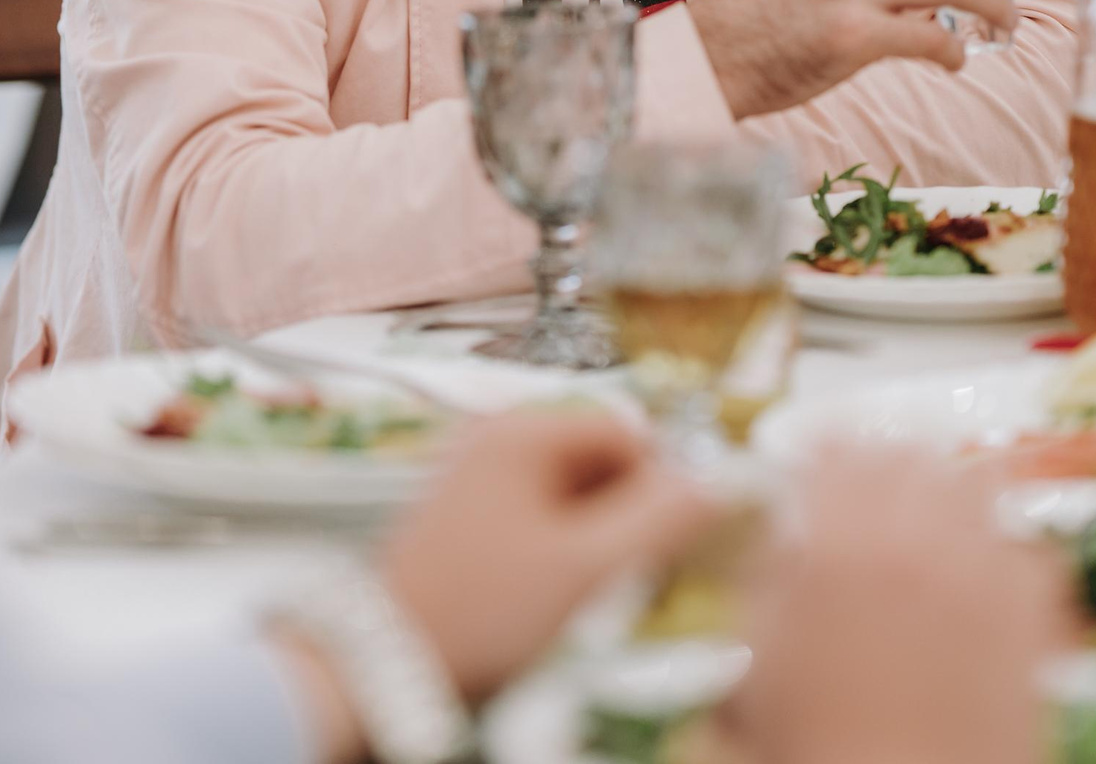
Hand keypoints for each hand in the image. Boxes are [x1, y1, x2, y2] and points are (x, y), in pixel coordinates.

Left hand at [379, 411, 716, 701]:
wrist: (378, 664)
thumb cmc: (481, 614)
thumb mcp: (587, 571)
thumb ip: (660, 520)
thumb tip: (717, 484)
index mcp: (522, 432)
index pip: (627, 432)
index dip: (658, 486)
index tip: (662, 548)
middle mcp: (491, 436)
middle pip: (596, 457)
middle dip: (624, 513)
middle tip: (625, 578)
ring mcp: (469, 473)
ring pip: (566, 489)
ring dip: (592, 535)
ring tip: (583, 594)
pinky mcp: (457, 511)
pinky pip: (531, 510)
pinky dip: (555, 545)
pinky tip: (548, 595)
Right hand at [725, 450, 1077, 763]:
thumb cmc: (822, 744)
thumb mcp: (758, 657)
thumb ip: (767, 583)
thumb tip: (783, 544)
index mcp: (839, 541)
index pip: (838, 452)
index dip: (826, 450)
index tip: (821, 458)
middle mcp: (917, 539)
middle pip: (911, 455)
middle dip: (889, 460)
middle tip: (877, 480)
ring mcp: (983, 571)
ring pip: (980, 483)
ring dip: (954, 489)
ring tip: (940, 511)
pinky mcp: (1034, 615)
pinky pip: (1031, 553)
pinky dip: (1009, 554)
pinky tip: (991, 575)